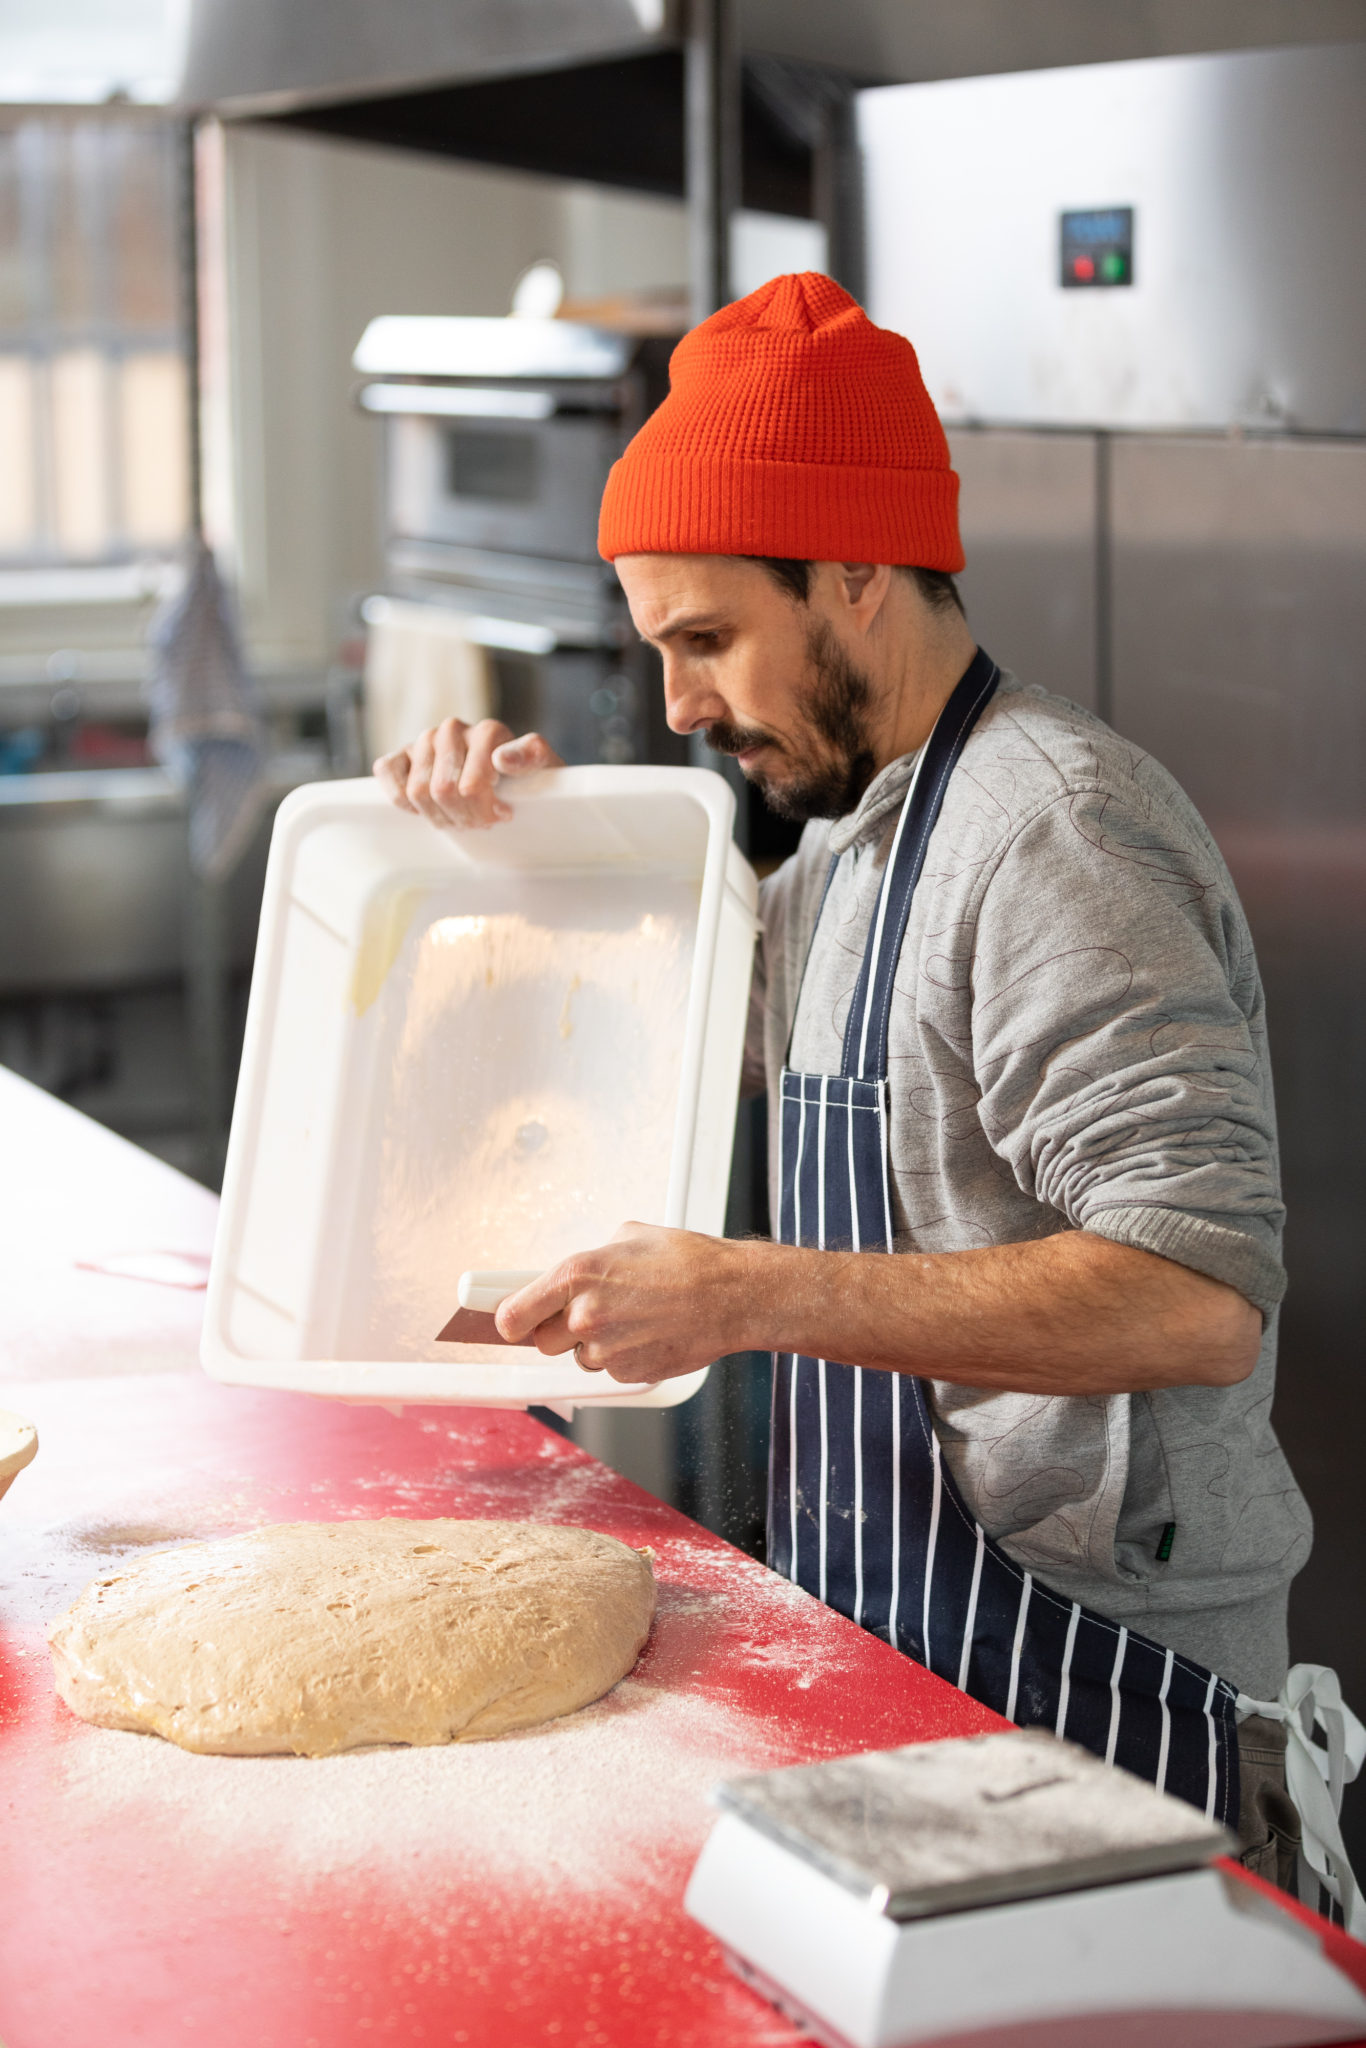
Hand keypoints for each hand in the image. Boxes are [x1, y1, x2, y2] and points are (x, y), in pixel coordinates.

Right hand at [372, 717, 563, 829]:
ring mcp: (424, 740)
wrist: (505, 780)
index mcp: (487, 731)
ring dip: (439, 816)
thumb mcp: (542, 769)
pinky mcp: (402, 753)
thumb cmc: (524, 778)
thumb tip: (501, 758)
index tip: (503, 815)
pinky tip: (426, 808)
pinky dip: (403, 799)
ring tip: (460, 818)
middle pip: (443, 792)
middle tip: (480, 823)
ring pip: (416, 791)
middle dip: (463, 818)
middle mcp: (453, 730)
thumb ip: (531, 756)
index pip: (471, 785)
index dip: (485, 810)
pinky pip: (387, 772)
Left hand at [495, 1223, 754, 1383]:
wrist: (732, 1294)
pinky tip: (648, 1333)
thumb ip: (592, 1259)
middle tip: (588, 1313)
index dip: (507, 1320)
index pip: (513, 1314)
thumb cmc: (687, 1261)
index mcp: (577, 1275)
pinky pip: (610, 1369)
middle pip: (543, 1341)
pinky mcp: (629, 1373)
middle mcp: (585, 1315)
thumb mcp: (629, 1237)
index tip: (506, 1321)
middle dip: (560, 1330)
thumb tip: (576, 1275)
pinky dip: (623, 1356)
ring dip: (595, 1343)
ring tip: (633, 1318)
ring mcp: (606, 1349)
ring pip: (580, 1356)